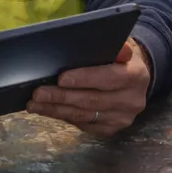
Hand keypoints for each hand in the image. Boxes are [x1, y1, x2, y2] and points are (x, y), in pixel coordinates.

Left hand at [26, 39, 150, 135]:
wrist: (137, 80)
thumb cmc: (120, 59)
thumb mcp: (121, 45)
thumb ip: (112, 45)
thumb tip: (97, 43)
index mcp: (135, 76)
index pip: (107, 78)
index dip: (84, 79)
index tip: (61, 78)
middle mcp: (131, 101)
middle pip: (91, 100)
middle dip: (61, 97)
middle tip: (38, 93)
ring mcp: (122, 118)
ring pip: (83, 115)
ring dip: (56, 110)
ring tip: (34, 104)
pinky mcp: (111, 129)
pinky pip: (83, 124)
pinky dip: (63, 117)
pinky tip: (47, 110)